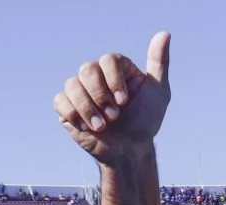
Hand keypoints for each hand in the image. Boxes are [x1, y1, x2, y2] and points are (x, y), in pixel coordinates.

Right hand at [54, 32, 171, 162]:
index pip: (108, 60)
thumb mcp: (159, 92)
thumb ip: (159, 64)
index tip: (124, 102)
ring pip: (72, 84)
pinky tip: (87, 127)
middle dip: (101, 96)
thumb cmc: (145, 121)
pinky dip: (74, 115)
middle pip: (87, 69)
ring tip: (102, 127)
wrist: (130, 150)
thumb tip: (164, 34)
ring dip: (88, 108)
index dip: (114, 80)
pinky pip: (60, 101)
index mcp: (116, 69)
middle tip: (114, 117)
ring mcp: (80, 91)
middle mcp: (96, 76)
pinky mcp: (67, 107)